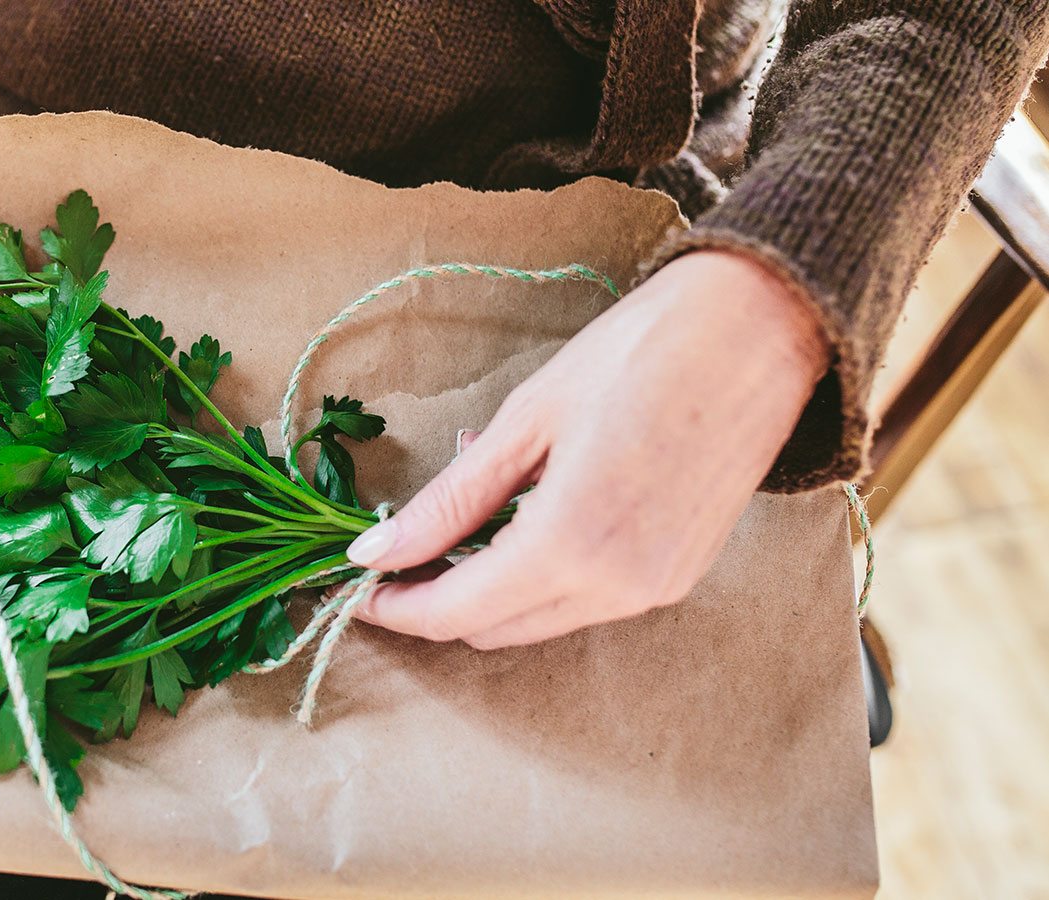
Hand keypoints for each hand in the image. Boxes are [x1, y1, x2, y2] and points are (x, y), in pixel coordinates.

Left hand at [349, 250, 831, 648]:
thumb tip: (378, 551)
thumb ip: (450, 499)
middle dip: (435, 600)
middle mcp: (616, 587)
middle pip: (493, 628)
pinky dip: (540, 578)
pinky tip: (525, 516)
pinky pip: (585, 602)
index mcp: (570, 546)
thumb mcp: (526, 421)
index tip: (355, 582)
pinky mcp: (678, 578)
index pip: (456, 611)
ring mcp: (655, 590)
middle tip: (397, 549)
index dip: (396, 605)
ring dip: (487, 590)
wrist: (762, 330)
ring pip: (538, 621)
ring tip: (462, 519)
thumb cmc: (638, 355)